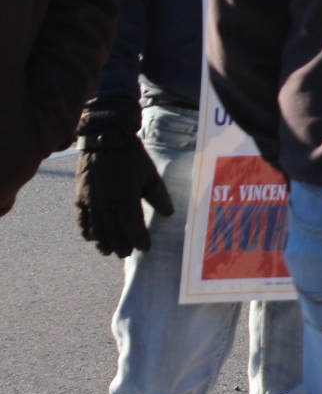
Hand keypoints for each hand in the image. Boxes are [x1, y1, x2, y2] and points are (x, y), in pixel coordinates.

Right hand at [74, 99, 171, 258]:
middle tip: (126, 254)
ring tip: (109, 252)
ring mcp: (90, 200)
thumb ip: (159, 196)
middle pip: (113, 233)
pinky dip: (86, 231)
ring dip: (102, 243)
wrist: (106, 139)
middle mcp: (106, 202)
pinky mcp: (80, 196)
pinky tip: (92, 238)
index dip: (139, 240)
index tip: (145, 248)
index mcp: (126, 197)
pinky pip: (82, 219)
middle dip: (121, 246)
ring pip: (96, 229)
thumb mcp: (150, 174)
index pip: (133, 228)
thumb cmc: (132, 157)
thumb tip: (169, 214)